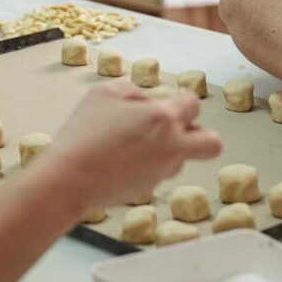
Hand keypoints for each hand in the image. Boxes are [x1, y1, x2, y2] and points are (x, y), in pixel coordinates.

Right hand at [44, 82, 222, 210]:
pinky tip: (122, 159)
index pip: (193, 104)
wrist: (70, 179)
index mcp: (164, 118)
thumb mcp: (104, 93)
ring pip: (182, 159)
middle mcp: (171, 147)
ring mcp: (161, 172)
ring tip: (136, 143)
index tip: (174, 101)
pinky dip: (148, 165)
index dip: (184, 100)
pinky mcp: (147, 189)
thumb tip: (145, 102)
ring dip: (169, 149)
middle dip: (201, 134)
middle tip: (177, 130)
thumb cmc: (85, 132)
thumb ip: (133, 92)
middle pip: (211, 143)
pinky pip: (158, 173)